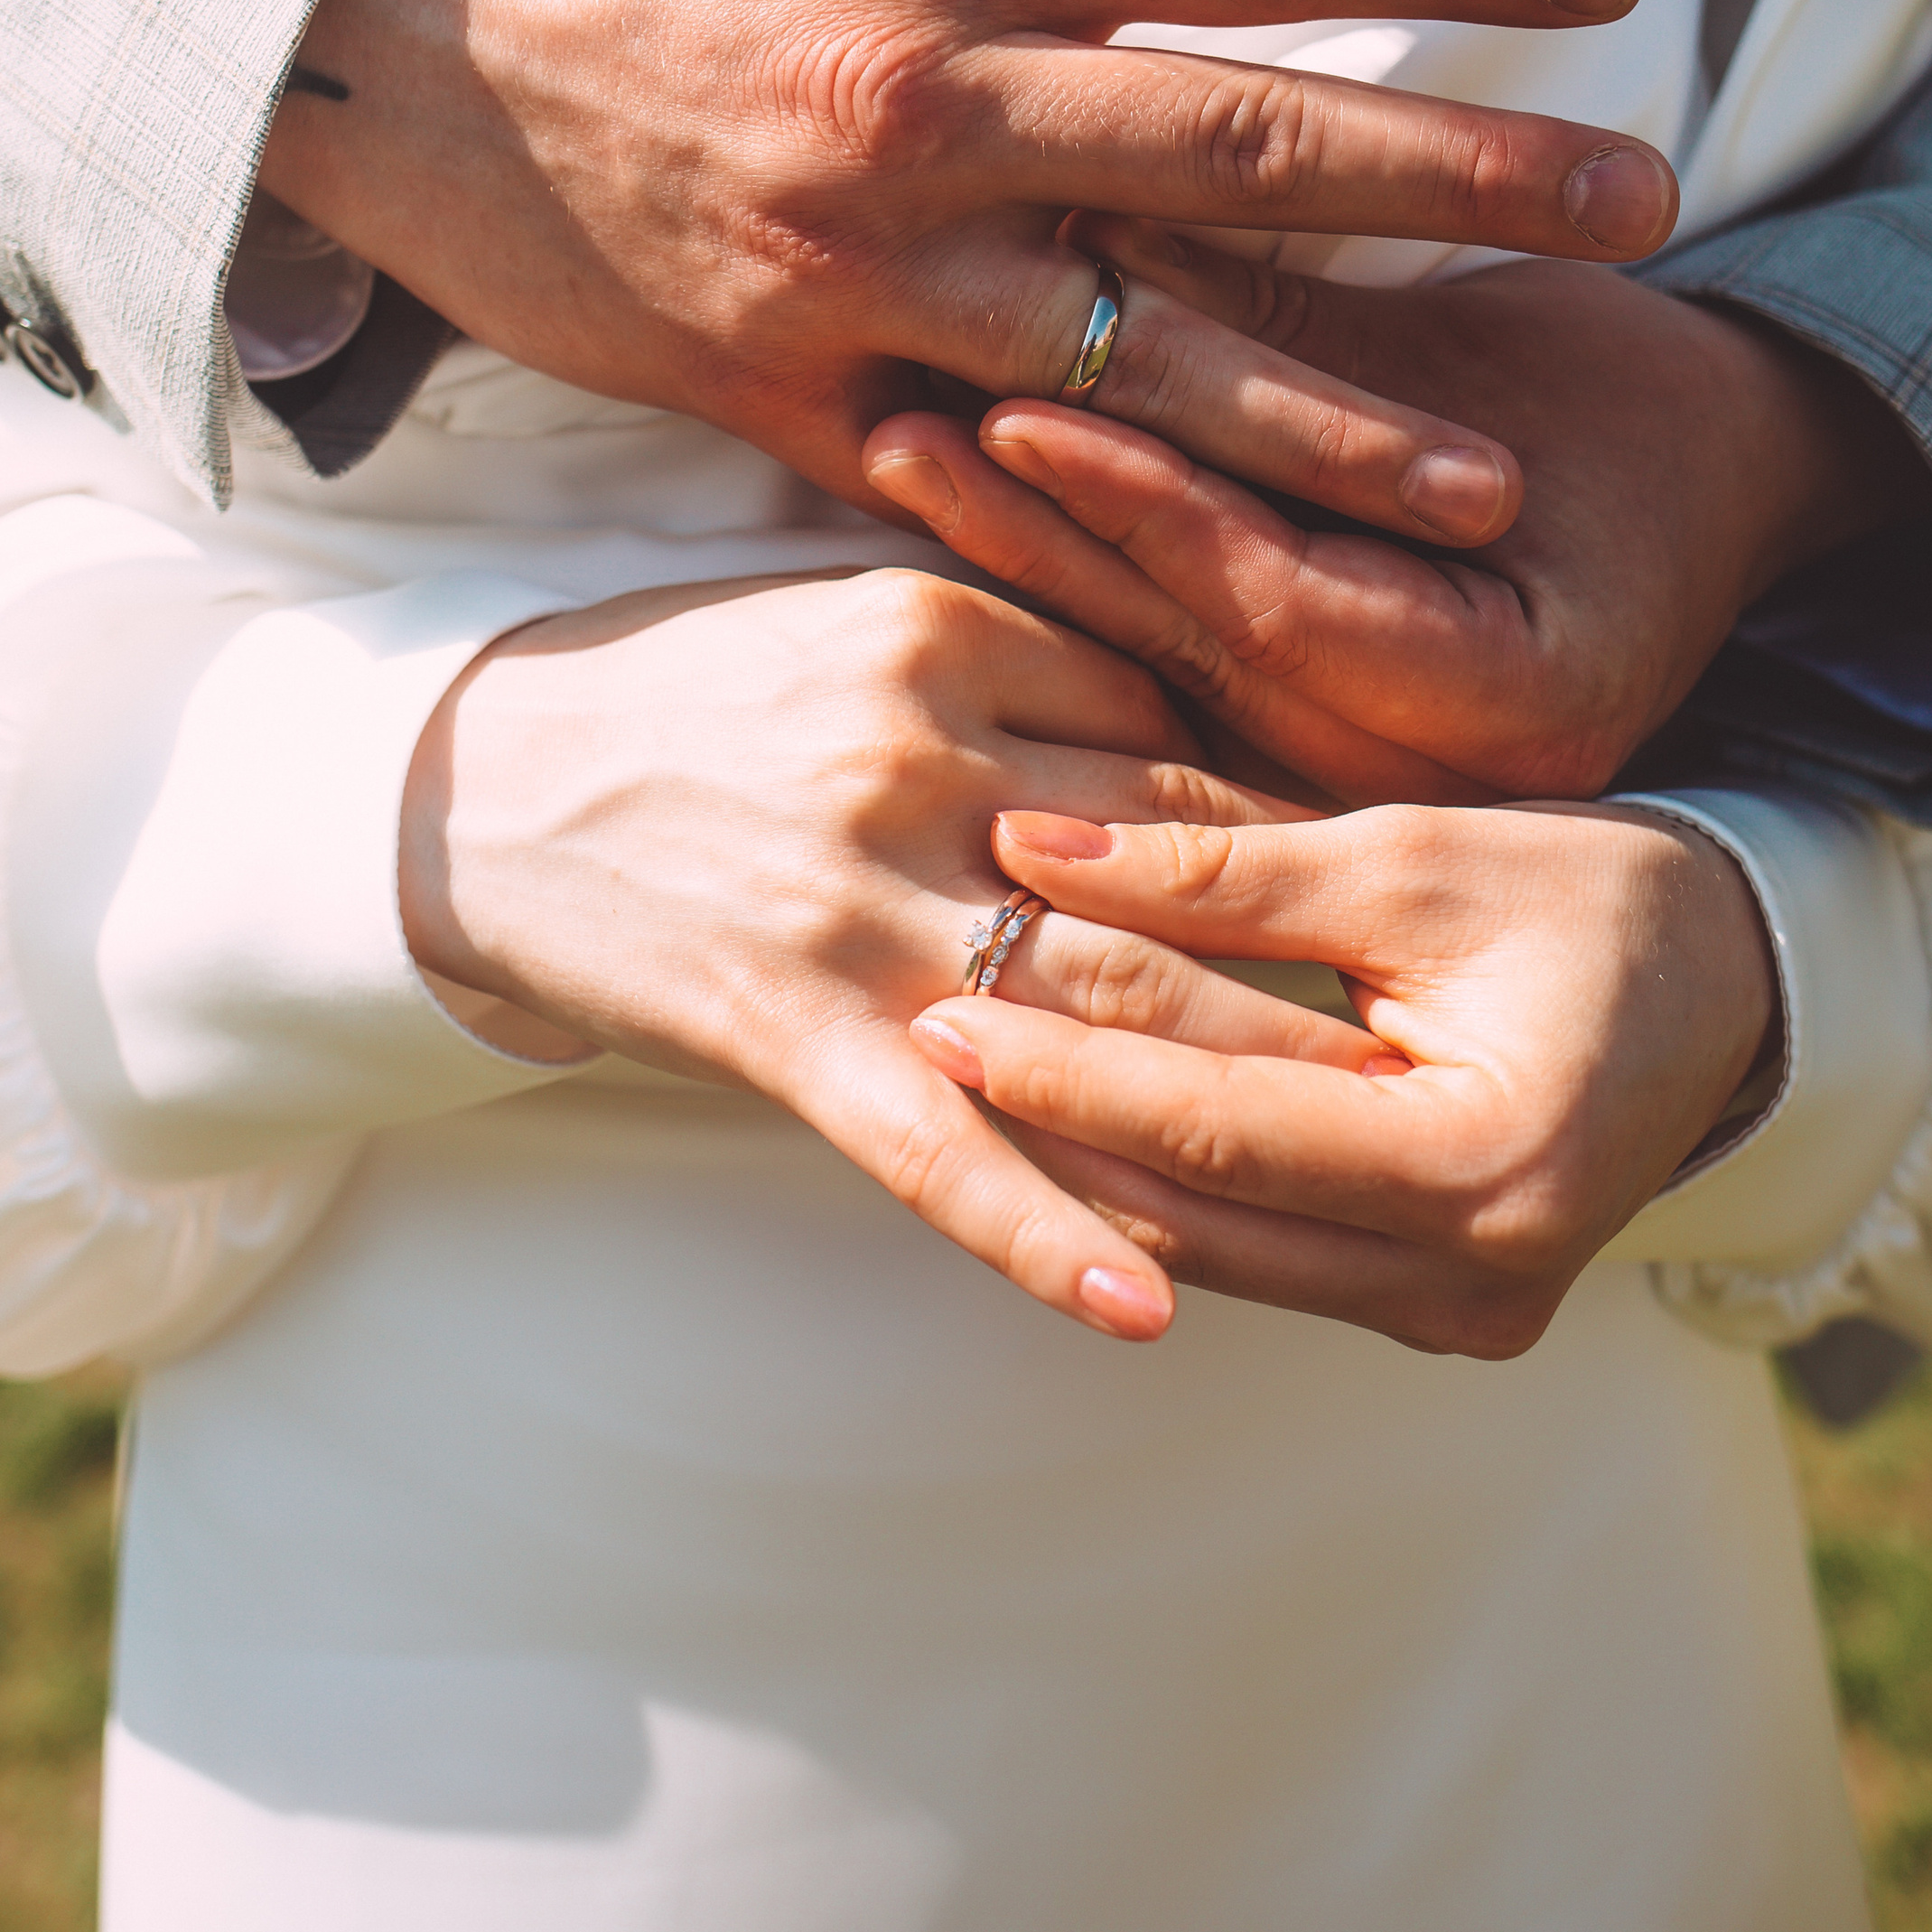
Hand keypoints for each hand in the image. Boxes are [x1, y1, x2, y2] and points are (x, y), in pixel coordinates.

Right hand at [261, 0, 1675, 552]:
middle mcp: (940, 99)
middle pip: (1258, 148)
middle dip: (1467, 184)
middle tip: (1642, 214)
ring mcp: (865, 261)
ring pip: (1146, 353)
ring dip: (1332, 422)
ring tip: (1488, 479)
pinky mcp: (778, 382)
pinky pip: (968, 465)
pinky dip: (1092, 521)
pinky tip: (1214, 580)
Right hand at [398, 567, 1381, 1340]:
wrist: (471, 787)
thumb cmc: (687, 698)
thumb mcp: (854, 624)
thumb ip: (1021, 663)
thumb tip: (1195, 742)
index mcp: (946, 634)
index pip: (1178, 741)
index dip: (1295, 832)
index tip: (1399, 901)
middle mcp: (915, 758)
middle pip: (1170, 881)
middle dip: (1311, 973)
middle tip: (1460, 1052)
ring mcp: (851, 900)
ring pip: (1089, 1018)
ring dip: (1234, 1112)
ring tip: (1378, 1187)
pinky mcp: (782, 1024)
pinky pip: (935, 1147)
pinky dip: (1042, 1233)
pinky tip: (1146, 1308)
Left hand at [866, 241, 1931, 803]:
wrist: (1730, 475)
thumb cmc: (1644, 399)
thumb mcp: (1488, 361)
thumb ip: (1296, 341)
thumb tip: (1095, 233)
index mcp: (1520, 705)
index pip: (1286, 606)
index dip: (1150, 508)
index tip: (1020, 412)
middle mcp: (1440, 775)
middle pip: (1197, 646)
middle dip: (1043, 536)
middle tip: (895, 435)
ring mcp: (1379, 770)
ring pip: (1170, 654)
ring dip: (1031, 552)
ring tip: (895, 448)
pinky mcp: (1326, 735)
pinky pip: (1182, 650)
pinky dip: (1084, 561)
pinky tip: (969, 492)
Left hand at [907, 797, 1779, 1356]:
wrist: (1735, 982)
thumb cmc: (1597, 896)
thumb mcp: (1418, 860)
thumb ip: (1228, 873)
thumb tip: (1032, 849)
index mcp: (1494, 1170)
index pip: (1230, 1134)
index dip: (1077, 1076)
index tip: (945, 1013)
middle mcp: (1478, 1280)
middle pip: (1208, 1216)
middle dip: (1057, 1127)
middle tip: (922, 1035)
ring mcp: (1458, 1314)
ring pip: (1219, 1251)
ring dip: (1091, 1165)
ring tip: (966, 1070)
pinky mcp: (1434, 1307)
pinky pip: (1263, 1254)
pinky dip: (1169, 1185)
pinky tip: (1066, 1117)